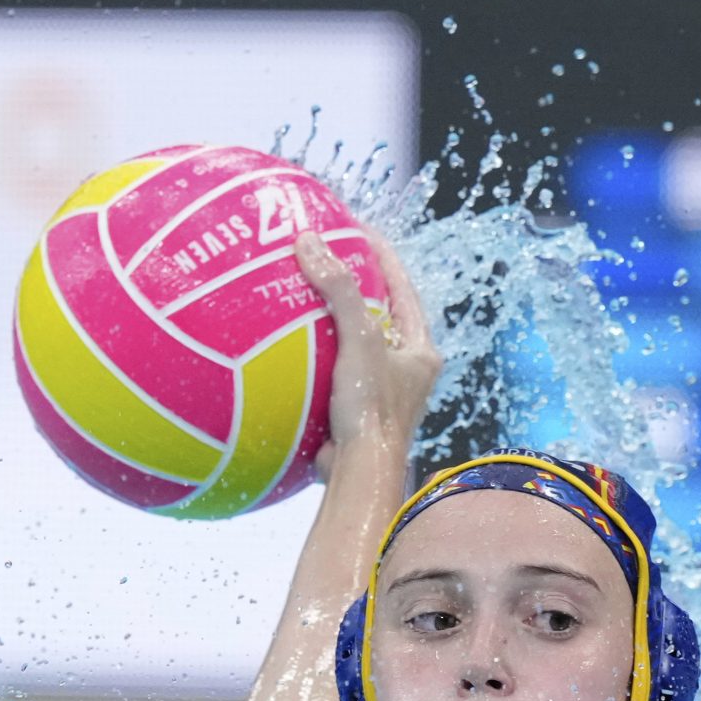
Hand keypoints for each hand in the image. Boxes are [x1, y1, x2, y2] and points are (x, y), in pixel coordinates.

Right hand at [292, 225, 440, 481]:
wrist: (361, 474)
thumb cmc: (371, 408)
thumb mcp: (359, 339)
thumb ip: (338, 289)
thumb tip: (309, 240)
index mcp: (420, 350)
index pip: (401, 285)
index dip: (377, 252)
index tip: (351, 226)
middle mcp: (406, 370)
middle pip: (378, 312)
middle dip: (351, 284)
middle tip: (321, 254)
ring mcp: (379, 393)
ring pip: (352, 343)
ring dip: (327, 320)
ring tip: (298, 291)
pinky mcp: (353, 412)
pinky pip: (329, 371)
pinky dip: (308, 354)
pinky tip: (280, 343)